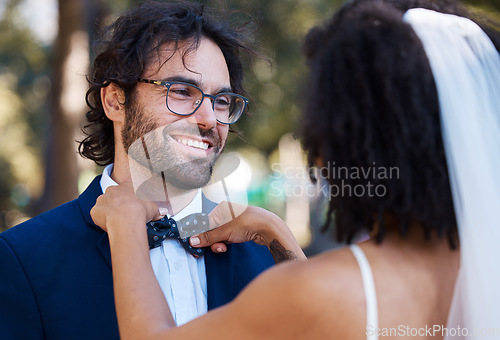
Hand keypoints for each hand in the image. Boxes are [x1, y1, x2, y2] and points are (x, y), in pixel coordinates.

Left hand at [91, 182, 160, 233]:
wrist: (126, 219)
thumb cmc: (140, 210)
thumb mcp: (153, 207)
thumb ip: (157, 209)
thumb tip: (163, 212)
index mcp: (125, 187)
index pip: (125, 190)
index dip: (128, 199)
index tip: (131, 206)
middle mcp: (112, 191)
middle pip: (112, 197)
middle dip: (117, 205)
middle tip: (124, 215)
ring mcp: (102, 200)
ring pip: (103, 205)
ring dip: (108, 211)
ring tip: (116, 221)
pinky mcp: (95, 211)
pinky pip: (97, 215)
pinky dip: (101, 220)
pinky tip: (109, 225)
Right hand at [190, 202, 306, 262]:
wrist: (269, 228)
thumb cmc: (248, 224)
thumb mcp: (225, 232)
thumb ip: (208, 237)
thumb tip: (193, 241)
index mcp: (221, 208)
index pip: (205, 223)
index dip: (201, 235)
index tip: (196, 246)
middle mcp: (226, 213)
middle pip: (212, 230)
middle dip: (213, 241)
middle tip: (219, 248)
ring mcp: (233, 222)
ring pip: (219, 235)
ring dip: (220, 243)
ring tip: (225, 247)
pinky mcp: (239, 229)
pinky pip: (227, 237)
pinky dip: (226, 243)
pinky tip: (228, 246)